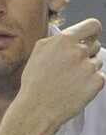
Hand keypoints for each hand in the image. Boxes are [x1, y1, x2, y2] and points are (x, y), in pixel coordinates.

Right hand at [17, 18, 103, 134]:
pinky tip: (74, 89)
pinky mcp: (97, 81)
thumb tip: (68, 34)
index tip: (89, 37)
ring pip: (96, 61)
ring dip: (86, 69)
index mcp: (64, 40)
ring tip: (69, 81)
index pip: (92, 25)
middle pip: (95, 44)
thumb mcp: (37, 54)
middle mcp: (79, 51)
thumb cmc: (34, 83)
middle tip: (69, 67)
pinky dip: (89, 83)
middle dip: (85, 53)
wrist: (36, 109)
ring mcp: (89, 66)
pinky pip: (99, 77)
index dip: (91, 31)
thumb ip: (54, 40)